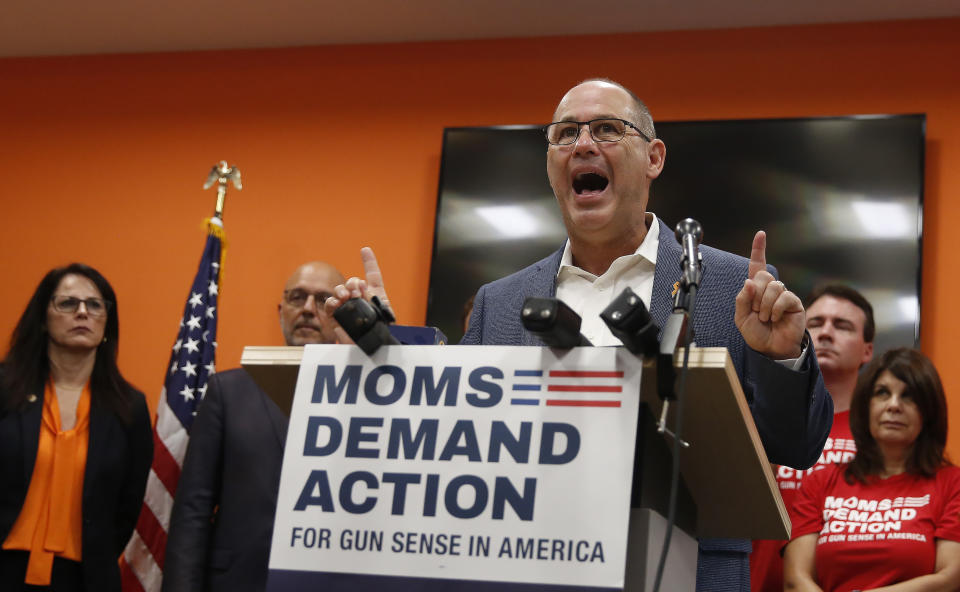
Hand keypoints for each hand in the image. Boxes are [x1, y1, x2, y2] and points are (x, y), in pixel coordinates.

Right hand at [324, 247, 392, 343]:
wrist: (369, 349)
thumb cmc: (381, 333)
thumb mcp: (385, 314)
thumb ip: (375, 298)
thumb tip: (362, 286)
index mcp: (375, 295)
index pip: (373, 275)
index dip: (369, 262)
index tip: (365, 250)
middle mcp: (360, 298)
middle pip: (354, 281)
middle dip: (353, 283)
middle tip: (356, 293)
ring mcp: (347, 306)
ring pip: (340, 289)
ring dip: (342, 290)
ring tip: (346, 298)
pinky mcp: (336, 316)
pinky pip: (330, 303)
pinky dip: (331, 301)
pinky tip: (336, 303)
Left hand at [734, 231, 803, 358]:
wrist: (770, 349)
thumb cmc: (756, 334)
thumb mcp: (741, 318)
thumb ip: (742, 299)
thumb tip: (749, 281)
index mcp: (756, 290)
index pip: (757, 266)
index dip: (758, 250)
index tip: (760, 234)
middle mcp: (771, 289)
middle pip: (763, 276)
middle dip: (755, 295)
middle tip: (755, 311)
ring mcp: (783, 295)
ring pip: (773, 286)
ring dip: (764, 305)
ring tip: (765, 318)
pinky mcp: (794, 303)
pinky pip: (784, 297)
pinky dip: (775, 309)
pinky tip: (775, 319)